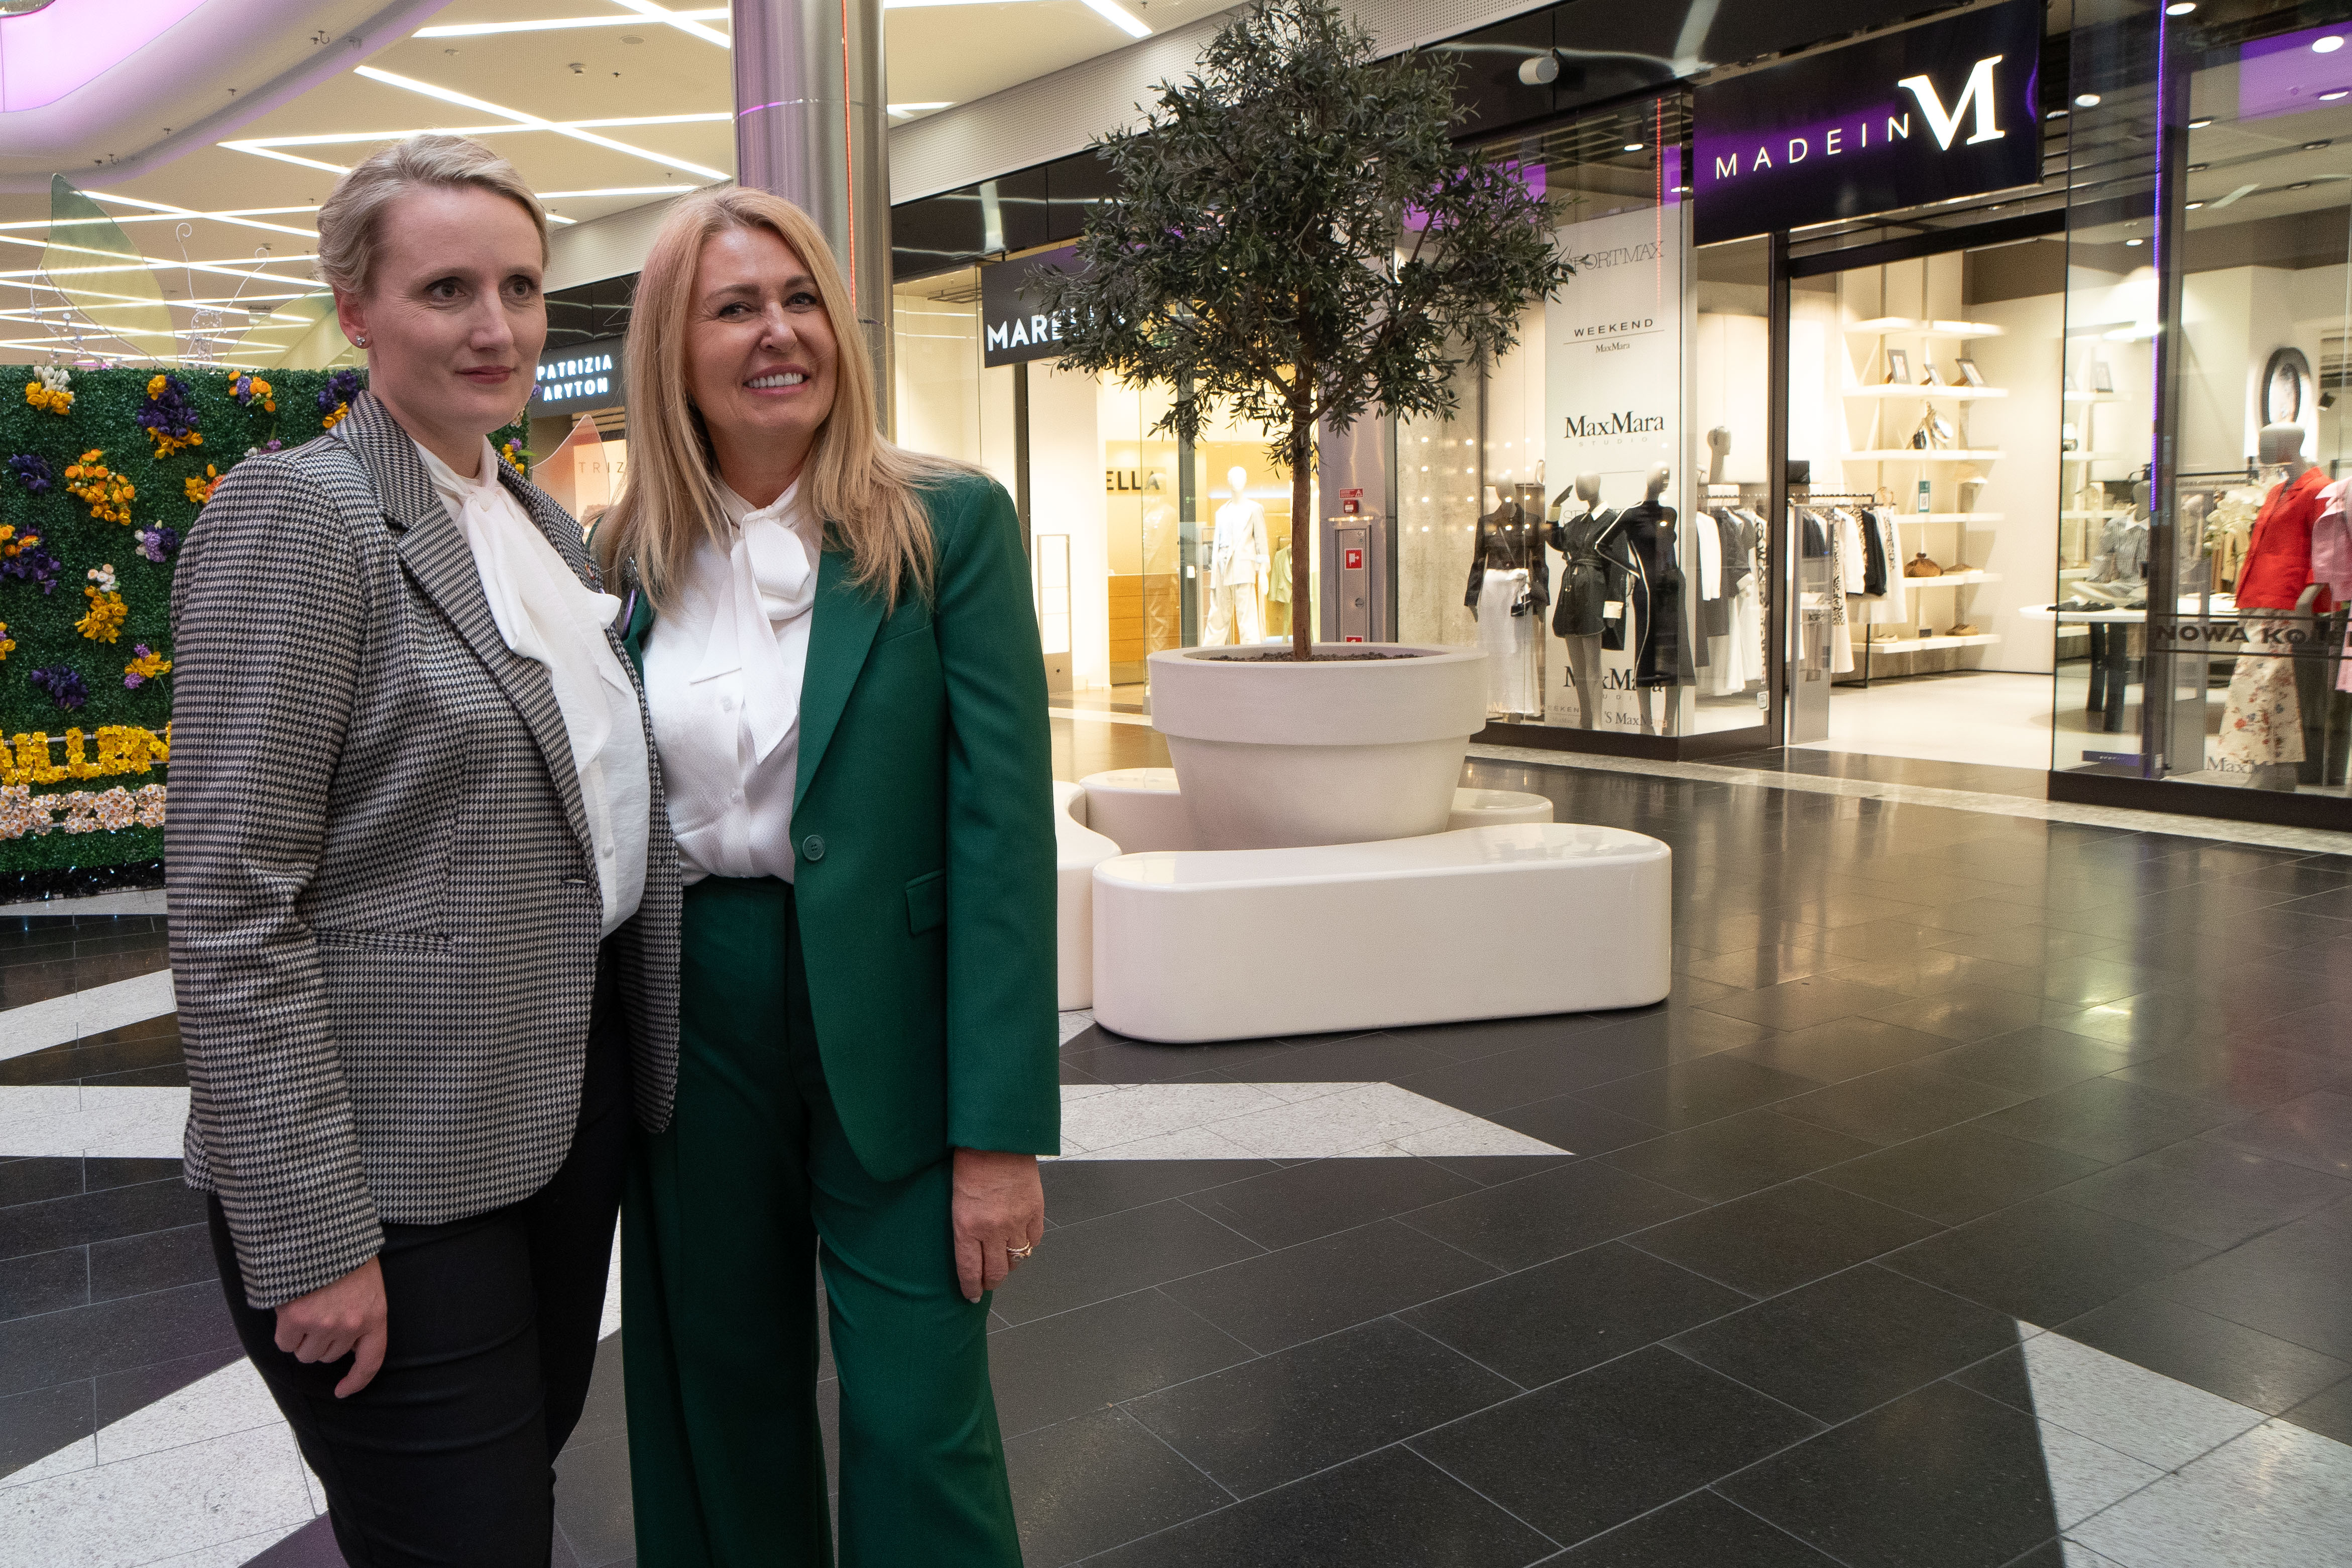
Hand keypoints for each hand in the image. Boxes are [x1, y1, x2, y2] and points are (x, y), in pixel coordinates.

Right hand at [274, 1256, 387, 1398]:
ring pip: (305, 1354)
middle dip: (321, 1341)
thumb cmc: (345, 1254)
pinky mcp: (296, 1319)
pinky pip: (285, 1344)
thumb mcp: (367, 1284)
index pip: (370, 1361)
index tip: (342, 1390)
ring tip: (306, 1308)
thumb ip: (361, 1312)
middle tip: (319, 1314)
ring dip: (302, 1338)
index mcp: (375, 1315)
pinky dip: (284, 1332)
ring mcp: (323, 1323)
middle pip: (328, 1356)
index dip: (356, 1381)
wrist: (322, 1231)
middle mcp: (351, 1325)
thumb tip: (347, 1341)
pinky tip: (289, 1310)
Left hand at [951, 1148, 1043, 1303]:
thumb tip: (971, 1249)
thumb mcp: (956, 1199)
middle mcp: (992, 1229)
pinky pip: (1034, 1241)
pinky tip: (1020, 1244)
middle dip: (991, 1283)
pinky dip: (1027, 1246)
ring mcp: (1016, 1221)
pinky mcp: (1035, 1211)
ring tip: (1004, 1264)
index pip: (969, 1270)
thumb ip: (964, 1227)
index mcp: (967, 1226)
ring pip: (1017, 1260)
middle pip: (996, 1272)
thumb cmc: (969, 1164)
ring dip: (1010, 1266)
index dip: (971, 1288)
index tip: (971, 1296)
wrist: (996, 1140)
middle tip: (988, 1284)